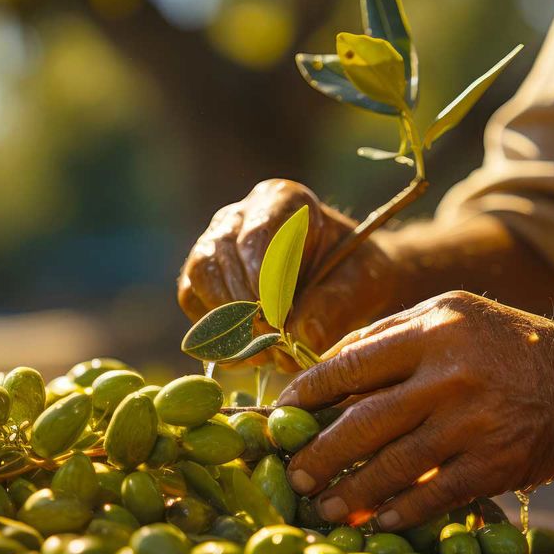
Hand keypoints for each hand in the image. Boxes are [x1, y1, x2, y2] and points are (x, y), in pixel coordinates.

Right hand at [178, 178, 402, 369]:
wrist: (345, 281)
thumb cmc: (355, 273)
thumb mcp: (361, 283)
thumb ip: (335, 305)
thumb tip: (302, 336)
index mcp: (281, 200)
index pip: (257, 236)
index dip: (264, 284)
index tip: (281, 323)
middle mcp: (239, 216)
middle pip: (219, 256)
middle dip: (244, 308)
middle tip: (272, 346)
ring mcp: (216, 243)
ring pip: (200, 277)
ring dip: (227, 322)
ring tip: (262, 354)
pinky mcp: (203, 275)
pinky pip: (193, 300)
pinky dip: (215, 332)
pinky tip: (247, 354)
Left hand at [278, 291, 553, 529]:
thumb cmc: (512, 349)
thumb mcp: (456, 317)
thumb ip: (393, 337)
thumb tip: (324, 369)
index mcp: (435, 328)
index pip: (351, 363)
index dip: (308, 394)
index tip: (279, 418)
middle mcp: (452, 373)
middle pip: (364, 421)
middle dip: (319, 453)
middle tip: (292, 474)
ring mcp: (475, 421)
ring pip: (393, 465)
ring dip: (351, 492)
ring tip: (324, 506)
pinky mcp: (495, 464)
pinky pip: (434, 494)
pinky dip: (401, 511)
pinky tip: (376, 520)